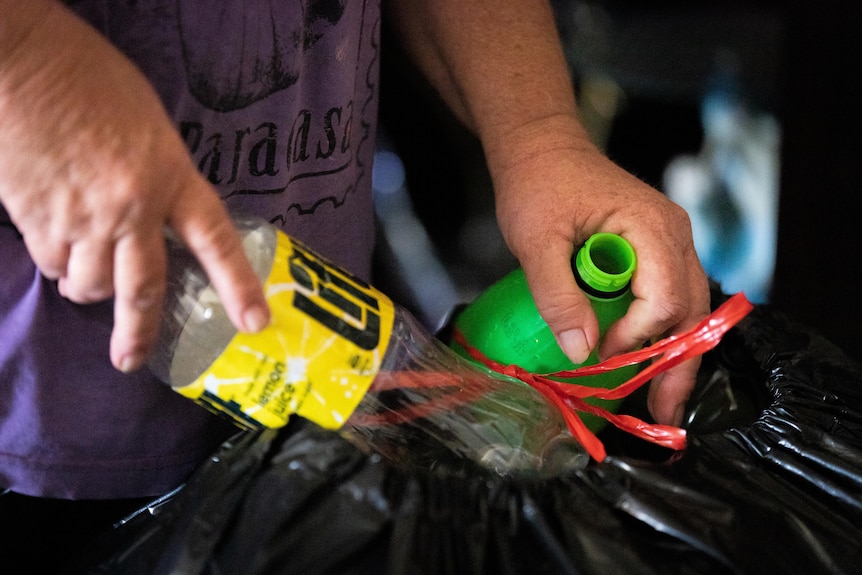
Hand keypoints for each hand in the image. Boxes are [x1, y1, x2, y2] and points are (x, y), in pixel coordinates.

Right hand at [0, 2, 268, 372]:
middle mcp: (132, 208)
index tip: (254, 322)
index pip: (215, 240)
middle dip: (138, 332)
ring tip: (85, 272)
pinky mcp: (37, 220)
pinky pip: (51, 264)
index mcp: (171, 176)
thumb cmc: (92, 80)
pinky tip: (56, 242)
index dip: (237, 285)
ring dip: (88, 288)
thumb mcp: (151, 127)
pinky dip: (56, 264)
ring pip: (90, 285)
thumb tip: (156, 218)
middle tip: (130, 359)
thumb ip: (161, 179)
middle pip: (143, 290)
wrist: (22, 61)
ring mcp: (83, 219)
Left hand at [492, 116, 710, 425]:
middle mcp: (674, 236)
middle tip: (662, 417)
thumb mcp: (536, 240)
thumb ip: (557, 294)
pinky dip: (660, 334)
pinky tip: (646, 362)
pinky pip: (669, 298)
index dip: (637, 338)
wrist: (541, 149)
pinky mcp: (655, 250)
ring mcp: (669, 242)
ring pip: (687, 309)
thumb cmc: (538, 184)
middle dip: (678, 367)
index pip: (664, 299)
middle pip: (691, 312)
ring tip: (660, 403)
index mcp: (652, 228)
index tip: (601, 358)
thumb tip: (581, 354)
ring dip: (675, 357)